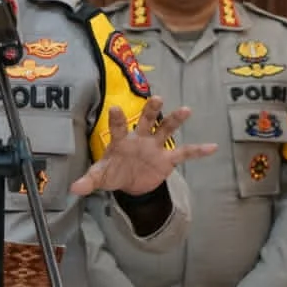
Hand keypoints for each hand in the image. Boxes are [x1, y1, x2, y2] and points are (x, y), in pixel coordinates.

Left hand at [70, 98, 216, 195]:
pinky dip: (198, 151)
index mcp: (121, 140)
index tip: (115, 108)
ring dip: (175, 120)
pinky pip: (184, 153)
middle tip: (157, 98)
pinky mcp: (167, 159)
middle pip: (147, 120)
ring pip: (166, 129)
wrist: (129, 182)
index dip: (117, 118)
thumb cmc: (113, 172)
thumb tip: (74, 189)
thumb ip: (89, 180)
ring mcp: (155, 147)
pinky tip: (212, 146)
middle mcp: (140, 138)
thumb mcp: (100, 177)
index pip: (119, 127)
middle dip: (152, 110)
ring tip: (186, 110)